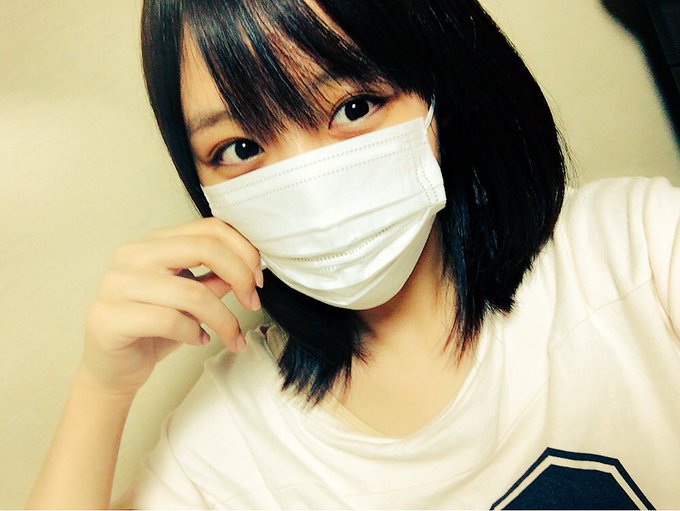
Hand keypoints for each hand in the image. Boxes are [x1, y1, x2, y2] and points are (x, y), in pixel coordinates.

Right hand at [80, 217, 262, 394]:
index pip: (208, 228)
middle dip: (240, 277)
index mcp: (153, 242)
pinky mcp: (109, 318)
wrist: (113, 368)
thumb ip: (215, 278)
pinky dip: (195, 333)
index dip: (243, 252)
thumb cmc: (153, 328)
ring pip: (192, 292)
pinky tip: (198, 340)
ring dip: (223, 319)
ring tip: (231, 336)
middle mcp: (131, 255)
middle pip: (204, 248)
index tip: (257, 280)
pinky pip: (169, 321)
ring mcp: (116, 284)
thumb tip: (251, 269)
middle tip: (253, 303)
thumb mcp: (192, 298)